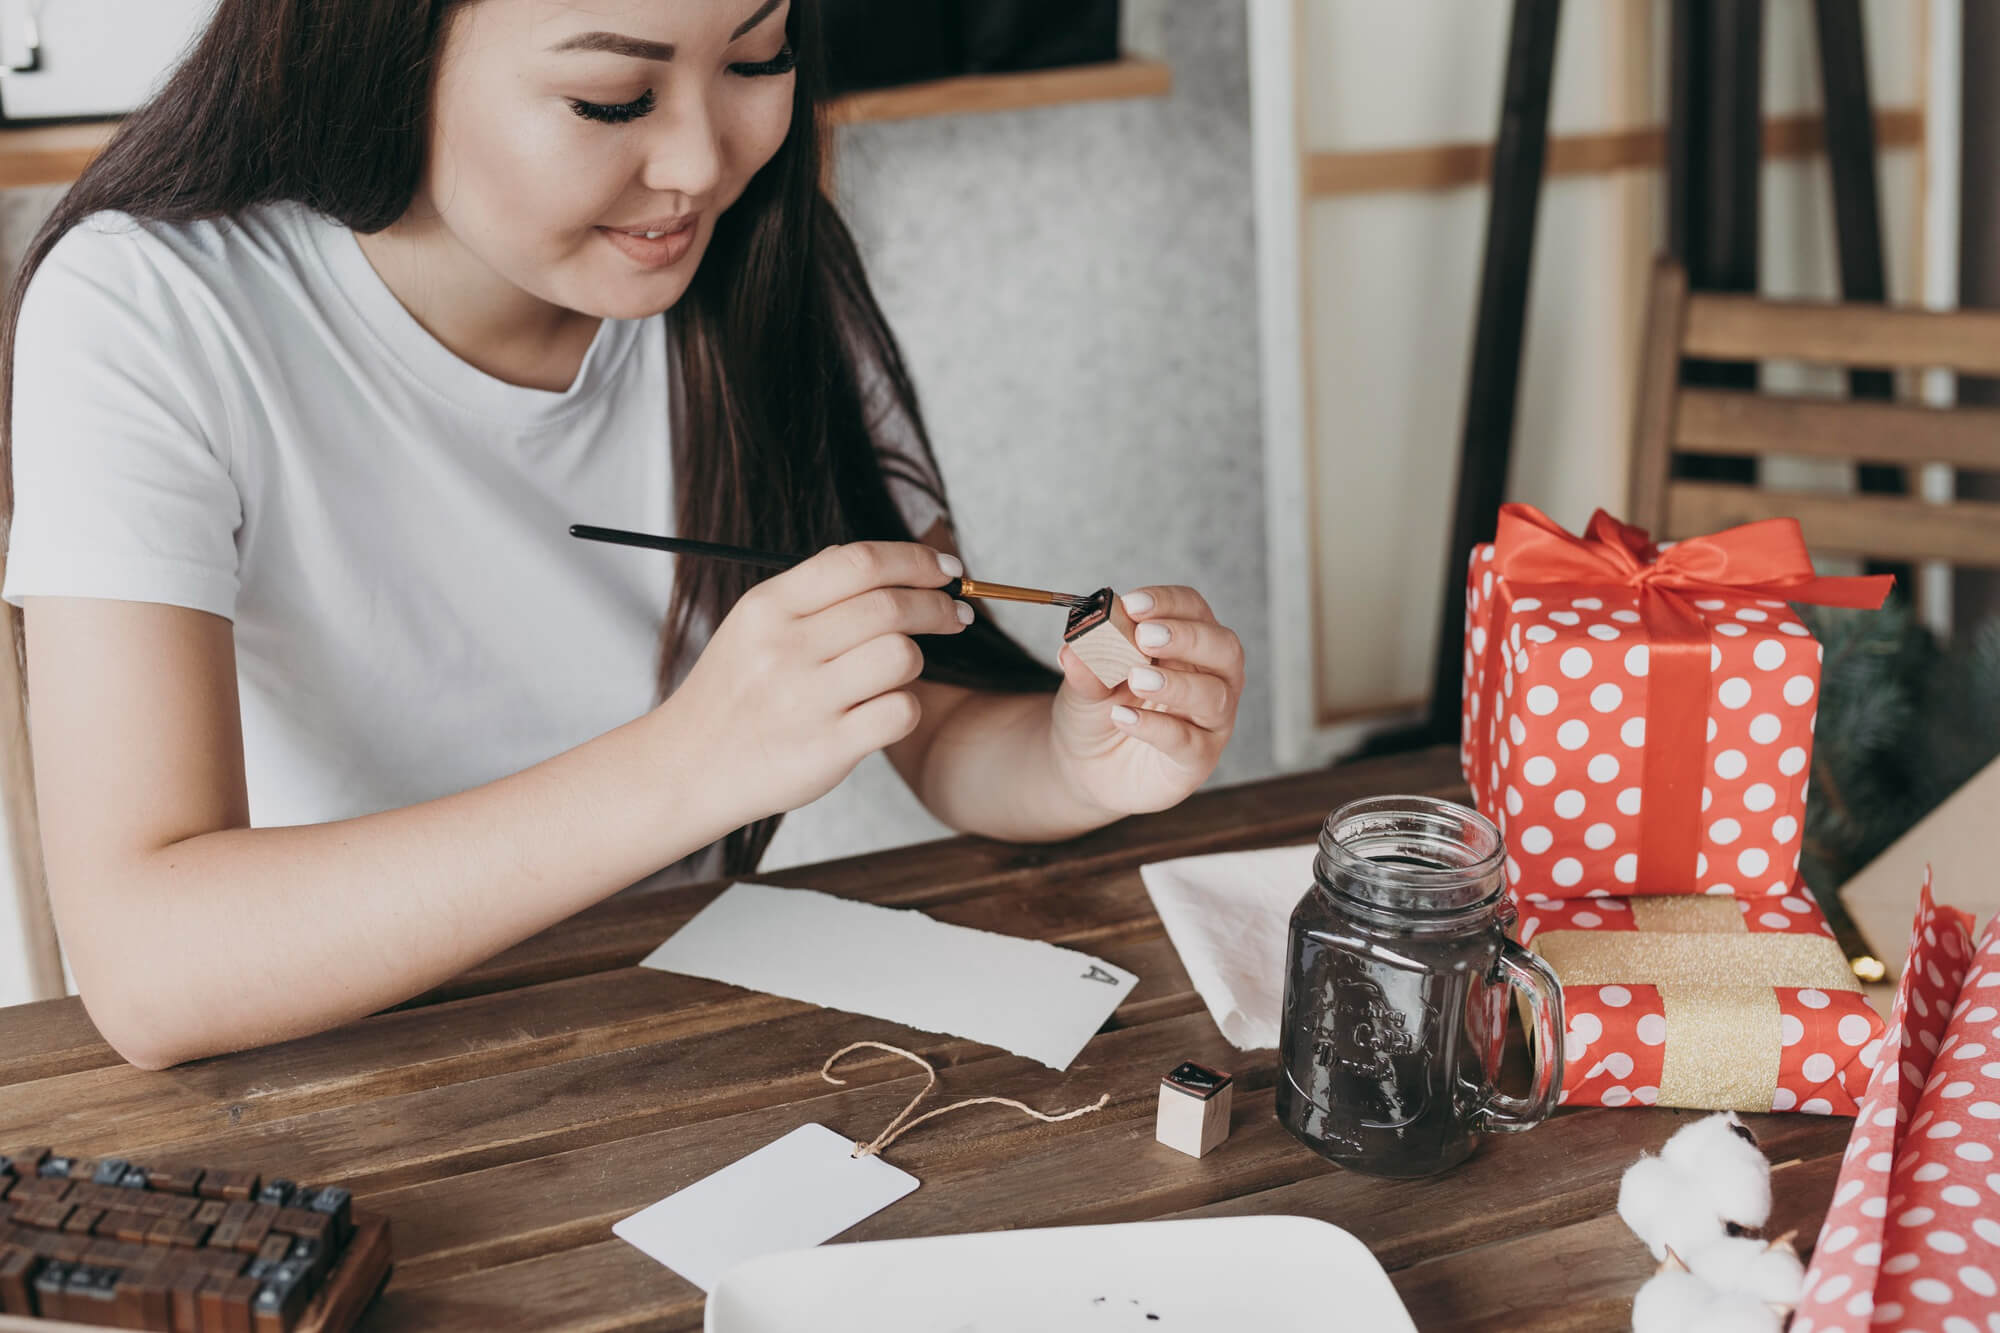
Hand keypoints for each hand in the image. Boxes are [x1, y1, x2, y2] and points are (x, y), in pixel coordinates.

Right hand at [659, 541, 970, 824]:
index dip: (914, 559)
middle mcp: (784, 649)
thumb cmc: (733, 692)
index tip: (946, 569)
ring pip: (901, 657)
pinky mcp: (826, 749)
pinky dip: (904, 708)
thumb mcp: (752, 626)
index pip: (859, 562)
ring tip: (899, 670)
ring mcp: (804, 701)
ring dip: (914, 660)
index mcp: (768, 607)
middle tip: (955, 614)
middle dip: (936, 605)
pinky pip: (900, 712)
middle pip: (889, 606)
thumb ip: (812, 590)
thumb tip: (885, 561)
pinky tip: (885, 709)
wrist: (688, 766)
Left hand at [1048, 586, 1241, 815]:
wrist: (1085, 765)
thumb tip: (1076, 645)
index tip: (1133, 604)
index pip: (1193, 609)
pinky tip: (1124, 717)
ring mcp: (1208, 719)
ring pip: (1213, 695)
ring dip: (1176, 683)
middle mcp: (1210, 677)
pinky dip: (1156, 727)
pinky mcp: (1198, 758)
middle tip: (1145, 636)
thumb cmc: (1097, 710)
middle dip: (1187, 636)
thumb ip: (1085, 665)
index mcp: (1187, 643)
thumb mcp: (1083, 682)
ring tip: (1136, 679)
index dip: (1168, 602)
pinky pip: (1188, 741)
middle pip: (1223, 647)